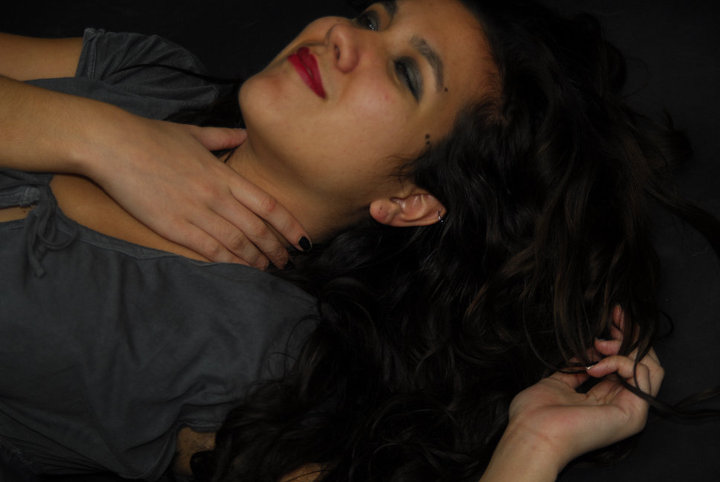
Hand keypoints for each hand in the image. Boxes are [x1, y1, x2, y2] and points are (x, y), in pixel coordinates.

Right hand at [85, 115, 309, 267]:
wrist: (112, 145)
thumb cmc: (151, 136)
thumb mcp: (194, 133)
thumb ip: (224, 137)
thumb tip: (244, 135)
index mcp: (224, 174)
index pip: (268, 205)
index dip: (289, 225)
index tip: (302, 240)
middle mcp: (216, 195)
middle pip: (257, 229)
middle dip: (276, 249)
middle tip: (287, 262)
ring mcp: (195, 212)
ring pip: (236, 243)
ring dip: (255, 260)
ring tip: (267, 270)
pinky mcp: (173, 226)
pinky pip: (208, 249)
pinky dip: (228, 262)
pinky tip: (240, 271)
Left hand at [503, 309, 663, 472]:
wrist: (532, 433)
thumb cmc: (536, 414)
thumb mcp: (558, 382)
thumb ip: (576, 368)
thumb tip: (586, 352)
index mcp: (603, 401)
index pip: (625, 366)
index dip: (622, 339)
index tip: (614, 315)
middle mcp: (621, 406)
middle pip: (643, 363)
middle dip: (630, 336)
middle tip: (615, 318)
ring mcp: (630, 411)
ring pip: (651, 367)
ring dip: (627, 347)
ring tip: (601, 345)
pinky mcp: (633, 414)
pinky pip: (642, 375)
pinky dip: (620, 361)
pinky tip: (596, 365)